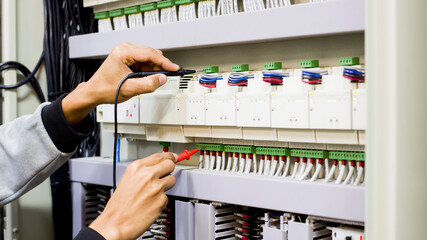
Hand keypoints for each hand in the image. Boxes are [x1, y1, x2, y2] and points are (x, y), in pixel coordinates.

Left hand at [61, 43, 179, 125]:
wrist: (94, 92)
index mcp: (123, 52)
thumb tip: (162, 79)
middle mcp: (124, 49)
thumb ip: (148, 84)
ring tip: (153, 81)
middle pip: (151, 54)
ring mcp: (126, 53)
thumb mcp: (130, 89)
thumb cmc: (105, 89)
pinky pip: (144, 62)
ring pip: (149, 59)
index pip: (150, 54)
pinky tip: (148, 78)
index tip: (174, 68)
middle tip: (168, 76)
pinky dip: (149, 70)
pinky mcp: (128, 58)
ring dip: (154, 69)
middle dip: (160, 66)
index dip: (165, 62)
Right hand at [89, 152, 177, 239]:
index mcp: (137, 168)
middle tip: (166, 174)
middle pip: (170, 164)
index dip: (168, 157)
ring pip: (172, 180)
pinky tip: (151, 203)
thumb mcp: (128, 179)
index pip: (160, 156)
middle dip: (169, 169)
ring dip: (166, 185)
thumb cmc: (119, 205)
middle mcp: (147, 175)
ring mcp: (156, 187)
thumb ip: (143, 171)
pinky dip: (161, 200)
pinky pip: (167, 196)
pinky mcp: (161, 200)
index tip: (173, 157)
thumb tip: (158, 166)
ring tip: (154, 192)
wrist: (116, 223)